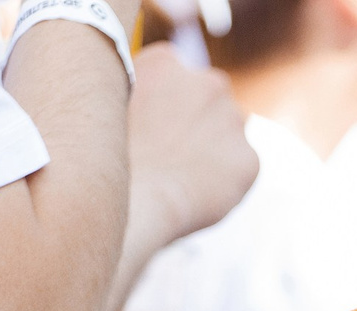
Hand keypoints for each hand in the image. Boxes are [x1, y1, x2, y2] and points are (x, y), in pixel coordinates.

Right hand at [124, 47, 255, 249]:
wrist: (133, 201)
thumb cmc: (109, 160)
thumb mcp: (108, 108)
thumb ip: (134, 95)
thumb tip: (144, 105)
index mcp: (166, 62)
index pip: (174, 77)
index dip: (164, 105)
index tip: (153, 127)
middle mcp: (207, 82)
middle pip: (208, 100)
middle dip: (195, 122)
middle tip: (170, 154)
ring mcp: (233, 119)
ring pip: (228, 133)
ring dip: (212, 149)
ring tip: (180, 177)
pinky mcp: (248, 159)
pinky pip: (238, 169)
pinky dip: (224, 181)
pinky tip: (196, 193)